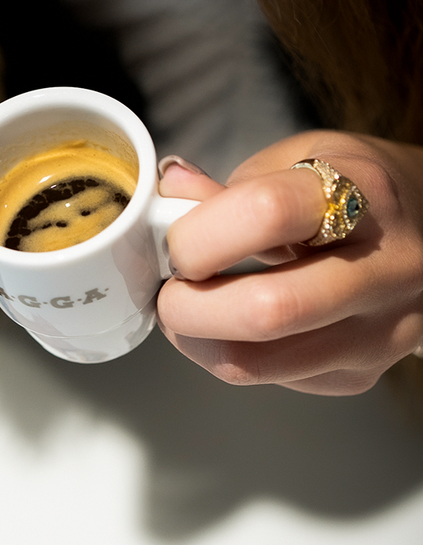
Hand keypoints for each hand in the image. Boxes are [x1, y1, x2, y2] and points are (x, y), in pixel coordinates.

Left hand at [157, 131, 422, 393]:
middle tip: (171, 293)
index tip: (177, 246)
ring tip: (188, 315)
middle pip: (264, 312)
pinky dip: (230, 356)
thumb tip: (165, 197)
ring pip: (256, 365)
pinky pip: (269, 380)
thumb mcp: (303, 161)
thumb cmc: (360, 194)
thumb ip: (230, 187)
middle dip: (188, 308)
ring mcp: (375, 332)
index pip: (265, 214)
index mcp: (365, 194)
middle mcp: (382, 270)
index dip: (198, 236)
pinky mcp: (356, 375)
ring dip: (197, 343)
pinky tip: (230, 330)